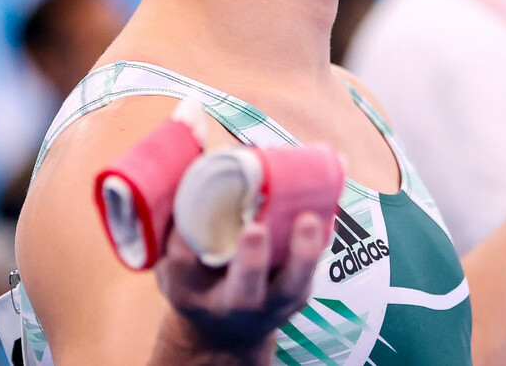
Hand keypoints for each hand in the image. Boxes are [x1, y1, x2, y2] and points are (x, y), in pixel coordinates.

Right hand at [153, 213, 328, 355]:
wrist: (230, 330)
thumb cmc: (201, 284)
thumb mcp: (177, 270)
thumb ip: (178, 234)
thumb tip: (190, 175)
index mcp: (194, 297)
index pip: (185, 272)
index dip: (184, 247)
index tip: (186, 224)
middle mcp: (236, 304)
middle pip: (245, 290)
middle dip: (250, 260)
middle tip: (254, 229)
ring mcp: (273, 302)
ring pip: (291, 284)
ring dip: (302, 252)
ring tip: (308, 219)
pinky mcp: (300, 291)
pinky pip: (313, 266)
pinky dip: (322, 236)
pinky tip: (328, 200)